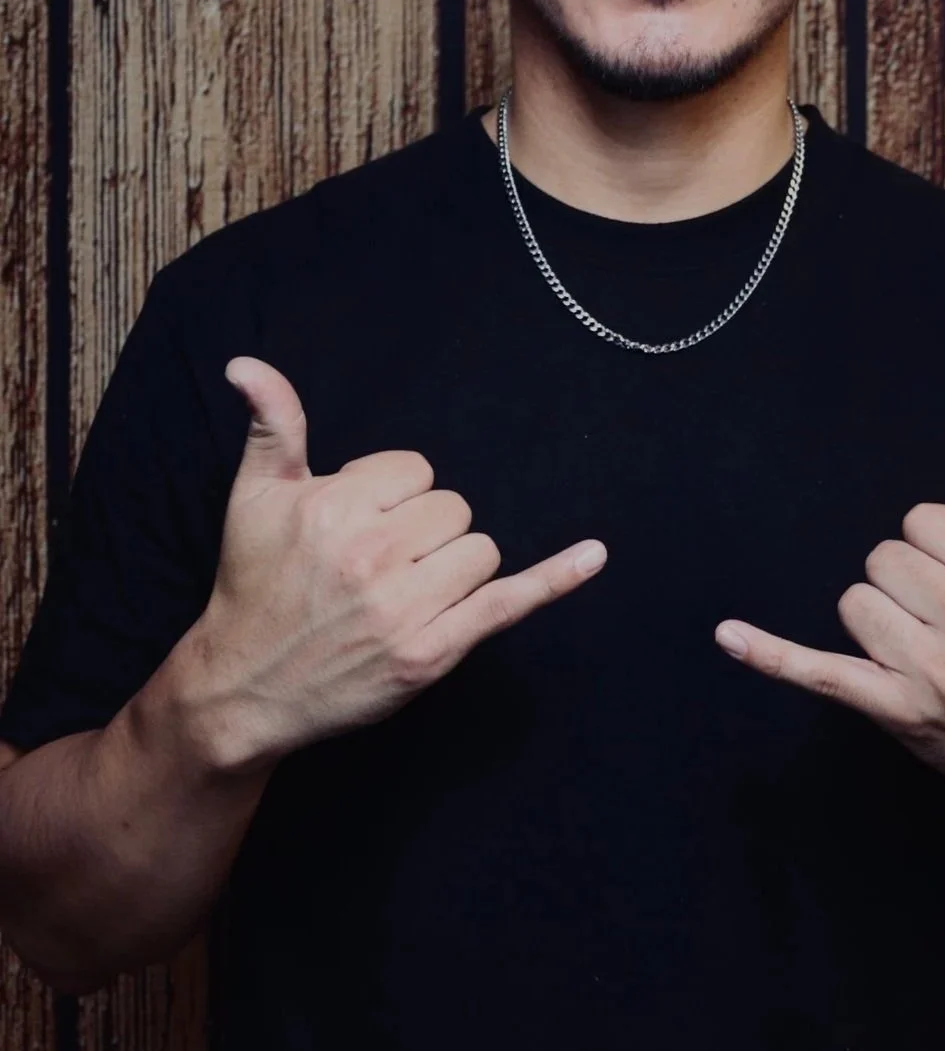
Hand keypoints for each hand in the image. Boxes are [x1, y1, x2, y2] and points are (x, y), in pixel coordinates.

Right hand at [183, 357, 606, 771]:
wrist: (245, 687)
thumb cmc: (255, 584)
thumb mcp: (254, 496)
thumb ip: (273, 424)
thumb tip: (247, 363)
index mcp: (334, 507)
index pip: (415, 470)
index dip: (392, 495)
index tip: (358, 525)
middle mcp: (372, 555)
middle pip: (453, 509)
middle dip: (424, 531)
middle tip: (374, 565)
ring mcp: (405, 608)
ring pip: (480, 551)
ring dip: (453, 567)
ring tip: (400, 592)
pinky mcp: (431, 653)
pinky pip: (509, 602)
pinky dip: (555, 579)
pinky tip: (593, 555)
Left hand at [715, 420, 944, 814]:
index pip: (921, 521)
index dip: (942, 542)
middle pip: (883, 558)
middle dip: (910, 578)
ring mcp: (928, 672)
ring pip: (854, 602)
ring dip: (880, 615)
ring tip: (927, 640)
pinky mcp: (894, 709)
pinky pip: (817, 671)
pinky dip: (769, 654)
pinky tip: (727, 634)